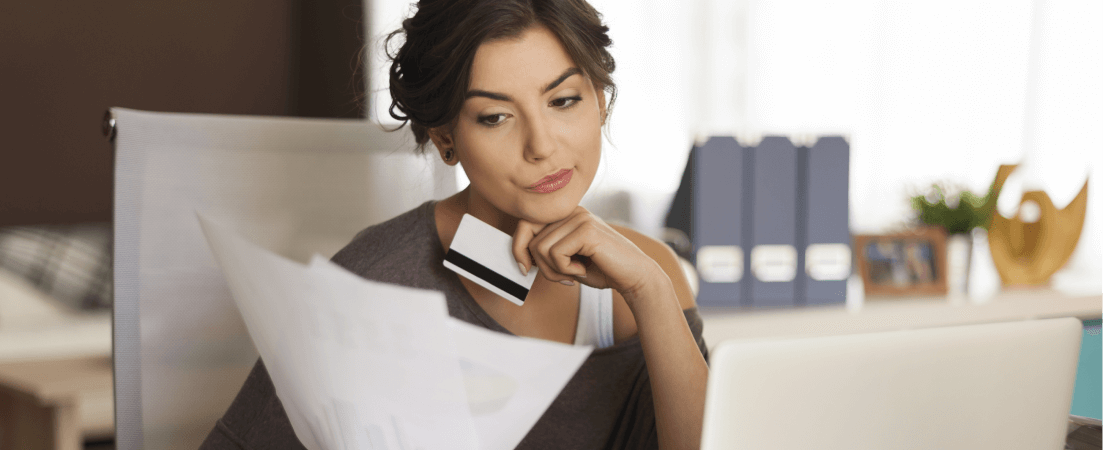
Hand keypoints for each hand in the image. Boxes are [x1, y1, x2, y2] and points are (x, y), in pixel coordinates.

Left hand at [511, 206, 661, 299]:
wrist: (635, 276)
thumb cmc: (603, 270)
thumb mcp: (568, 260)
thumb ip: (546, 253)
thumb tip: (520, 256)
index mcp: (566, 215)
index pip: (526, 223)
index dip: (518, 247)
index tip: (525, 269)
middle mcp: (572, 212)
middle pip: (531, 238)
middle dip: (540, 266)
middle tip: (560, 277)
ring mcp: (579, 218)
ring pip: (540, 248)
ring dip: (554, 270)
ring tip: (574, 274)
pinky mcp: (586, 229)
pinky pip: (555, 254)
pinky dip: (565, 270)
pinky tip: (583, 270)